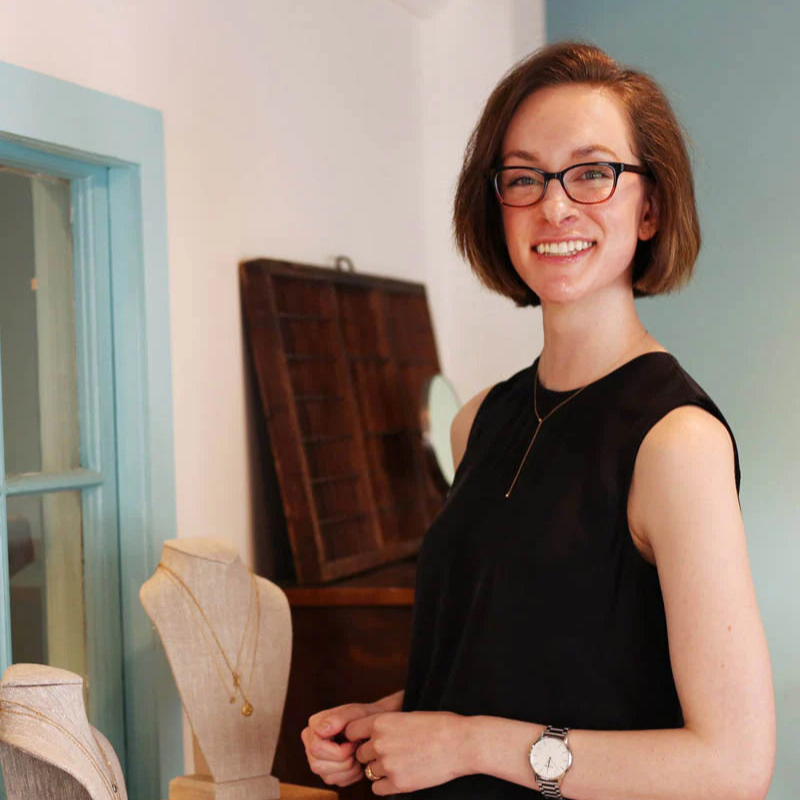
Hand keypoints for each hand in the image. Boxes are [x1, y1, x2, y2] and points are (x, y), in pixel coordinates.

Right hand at [301, 702, 382, 786]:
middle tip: (357, 749)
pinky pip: (337, 782)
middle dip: (343, 761)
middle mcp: (311, 743)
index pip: (316, 748)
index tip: (353, 742)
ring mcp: (318, 759)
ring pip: (327, 777)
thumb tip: (319, 730)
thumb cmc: (366, 717)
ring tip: (359, 755)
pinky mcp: (328, 772)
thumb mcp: (356, 712)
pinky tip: (359, 762)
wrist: (378, 728)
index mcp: (314, 726)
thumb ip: (338, 717)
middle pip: (317, 765)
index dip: (338, 751)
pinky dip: (352, 776)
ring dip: (349, 769)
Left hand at [345, 711, 469, 794]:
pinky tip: (402, 775)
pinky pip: (377, 788)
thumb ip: (385, 725)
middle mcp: (379, 743)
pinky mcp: (398, 784)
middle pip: (359, 754)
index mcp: (380, 722)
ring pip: (369, 771)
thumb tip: (370, 734)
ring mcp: (387, 765)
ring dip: (380, 769)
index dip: (358, 737)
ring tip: (401, 762)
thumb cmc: (438, 725)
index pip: (351, 731)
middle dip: (370, 754)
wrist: (460, 743)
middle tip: (390, 752)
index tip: (366, 739)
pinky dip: (386, 784)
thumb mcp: (407, 716)